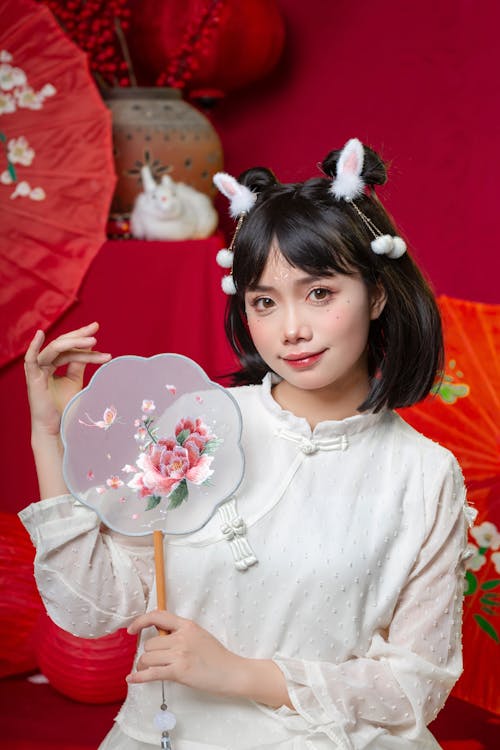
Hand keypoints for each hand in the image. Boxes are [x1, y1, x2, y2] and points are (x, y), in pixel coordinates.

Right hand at [24, 322, 110, 436]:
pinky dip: (33, 347)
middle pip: (62, 344)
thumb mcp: (75, 380)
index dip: (84, 342)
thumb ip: (79, 364)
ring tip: (93, 341)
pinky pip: (30, 359)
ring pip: (55, 349)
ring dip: (73, 343)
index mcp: (53, 364)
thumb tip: (90, 347)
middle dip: (79, 336)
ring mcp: (37, 370)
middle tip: (96, 328)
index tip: (99, 334)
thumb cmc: (64, 406)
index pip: (70, 349)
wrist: (57, 427)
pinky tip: (40, 335)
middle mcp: (44, 364)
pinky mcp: (33, 378)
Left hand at [126, 610, 244, 697]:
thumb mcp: (199, 635)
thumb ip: (181, 633)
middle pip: (150, 643)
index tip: (131, 630)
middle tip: (149, 662)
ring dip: (144, 666)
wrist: (232, 672)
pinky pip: (152, 673)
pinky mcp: (179, 671)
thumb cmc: (217, 656)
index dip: (140, 621)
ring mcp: (180, 654)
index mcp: (187, 625)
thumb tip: (160, 637)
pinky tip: (131, 678)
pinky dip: (139, 677)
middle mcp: (181, 637)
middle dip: (147, 654)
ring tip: (146, 671)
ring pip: (148, 657)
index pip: (158, 616)